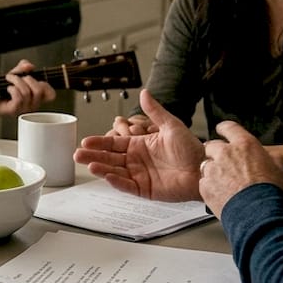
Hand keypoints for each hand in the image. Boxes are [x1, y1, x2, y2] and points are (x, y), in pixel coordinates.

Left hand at [0, 59, 55, 118]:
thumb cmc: (3, 87)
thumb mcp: (15, 74)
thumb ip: (22, 68)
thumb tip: (29, 66)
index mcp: (36, 96)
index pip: (51, 95)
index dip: (46, 85)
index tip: (37, 79)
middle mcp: (32, 104)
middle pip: (39, 91)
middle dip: (28, 79)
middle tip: (19, 77)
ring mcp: (24, 109)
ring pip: (27, 92)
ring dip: (16, 81)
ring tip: (9, 78)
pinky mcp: (14, 110)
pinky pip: (18, 98)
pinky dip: (12, 89)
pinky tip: (8, 88)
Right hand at [73, 89, 204, 201]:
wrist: (204, 168)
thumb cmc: (191, 148)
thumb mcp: (172, 125)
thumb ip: (155, 111)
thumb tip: (144, 92)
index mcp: (140, 145)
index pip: (114, 143)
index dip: (99, 142)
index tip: (85, 141)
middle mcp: (136, 160)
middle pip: (109, 158)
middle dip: (93, 156)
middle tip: (78, 154)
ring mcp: (139, 175)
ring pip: (115, 172)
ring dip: (101, 168)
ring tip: (89, 165)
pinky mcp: (145, 190)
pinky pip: (127, 186)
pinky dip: (117, 182)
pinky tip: (107, 176)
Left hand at [199, 121, 282, 215]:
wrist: (258, 213)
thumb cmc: (271, 192)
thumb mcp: (281, 170)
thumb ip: (274, 159)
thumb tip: (274, 158)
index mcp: (245, 145)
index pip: (229, 128)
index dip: (225, 129)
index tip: (223, 130)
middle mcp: (226, 154)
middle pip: (212, 145)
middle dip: (216, 152)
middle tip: (224, 162)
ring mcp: (213, 170)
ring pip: (206, 165)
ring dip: (213, 170)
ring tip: (224, 182)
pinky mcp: (205, 186)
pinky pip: (204, 182)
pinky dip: (209, 186)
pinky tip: (220, 194)